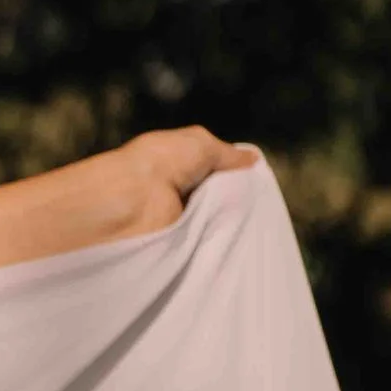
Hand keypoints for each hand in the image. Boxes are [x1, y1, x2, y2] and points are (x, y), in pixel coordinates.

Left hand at [96, 125, 262, 236]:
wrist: (128, 201)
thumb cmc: (160, 162)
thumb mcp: (200, 145)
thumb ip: (227, 154)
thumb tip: (252, 160)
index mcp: (179, 166)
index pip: (215, 175)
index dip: (236, 179)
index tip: (259, 185)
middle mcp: (178, 194)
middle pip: (218, 201)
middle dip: (238, 203)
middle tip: (262, 208)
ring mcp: (178, 221)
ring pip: (215, 223)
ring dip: (229, 222)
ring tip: (252, 225)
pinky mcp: (176, 245)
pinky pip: (206, 244)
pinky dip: (218, 241)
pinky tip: (236, 240)